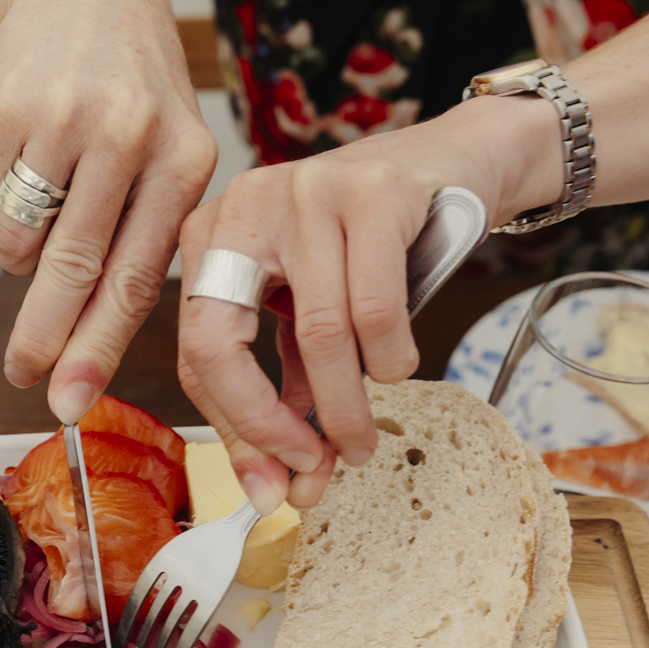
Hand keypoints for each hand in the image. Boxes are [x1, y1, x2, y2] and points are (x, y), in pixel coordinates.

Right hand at [0, 0, 218, 422]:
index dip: (99, 348)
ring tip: (40, 215)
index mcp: (188, 159)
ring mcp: (69, 120)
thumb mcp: (169, 145)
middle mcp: (133, 137)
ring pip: (23, 240)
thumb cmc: (131, 88)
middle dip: (44, 337)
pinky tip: (23, 165)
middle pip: (76, 269)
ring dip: (20, 256)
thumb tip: (100, 338)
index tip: (71, 402)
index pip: (139, 278)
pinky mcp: (13, 107)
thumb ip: (149, 230)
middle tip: (23, 380)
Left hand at [176, 140, 458, 513]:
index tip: (270, 482)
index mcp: (208, 234)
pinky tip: (396, 366)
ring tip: (361, 441)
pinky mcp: (372, 191)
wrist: (451, 166)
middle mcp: (243, 205)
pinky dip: (390, 359)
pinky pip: (376, 310)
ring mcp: (306, 191)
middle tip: (312, 472)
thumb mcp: (309, 308)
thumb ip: (286, 383)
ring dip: (345, 409)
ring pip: (318, 336)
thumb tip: (276, 477)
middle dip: (268, 428)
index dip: (234, 429)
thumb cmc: (372, 244)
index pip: (197, 351)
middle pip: (223, 343)